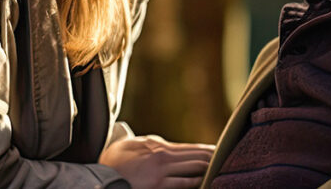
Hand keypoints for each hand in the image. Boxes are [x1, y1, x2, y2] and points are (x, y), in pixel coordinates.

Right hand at [99, 134, 214, 188]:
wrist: (101, 174)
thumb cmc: (118, 160)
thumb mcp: (137, 146)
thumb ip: (155, 146)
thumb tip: (172, 147)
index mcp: (159, 146)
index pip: (191, 148)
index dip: (208, 150)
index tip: (221, 151)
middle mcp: (163, 156)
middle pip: (197, 156)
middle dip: (213, 158)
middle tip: (230, 158)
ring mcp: (161, 171)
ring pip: (194, 168)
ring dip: (208, 168)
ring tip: (221, 169)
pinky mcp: (158, 185)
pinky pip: (184, 184)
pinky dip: (196, 182)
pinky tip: (205, 182)